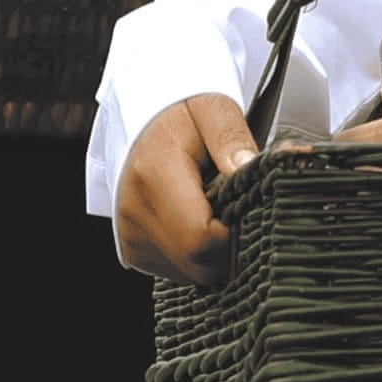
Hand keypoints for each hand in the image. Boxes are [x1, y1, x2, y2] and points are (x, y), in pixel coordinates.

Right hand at [115, 87, 259, 280]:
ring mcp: (130, 236)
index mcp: (154, 175)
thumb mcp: (212, 108)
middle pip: (199, 264)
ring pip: (193, 273)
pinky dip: (199, 255)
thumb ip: (232, 138)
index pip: (200, 238)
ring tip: (217, 210)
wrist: (141, 117)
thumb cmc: (182, 111)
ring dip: (216, 253)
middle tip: (241, 208)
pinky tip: (201, 220)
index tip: (251, 209)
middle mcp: (135, 212)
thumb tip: (248, 168)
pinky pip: (180, 271)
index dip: (235, 235)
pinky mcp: (133, 250)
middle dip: (231, 247)